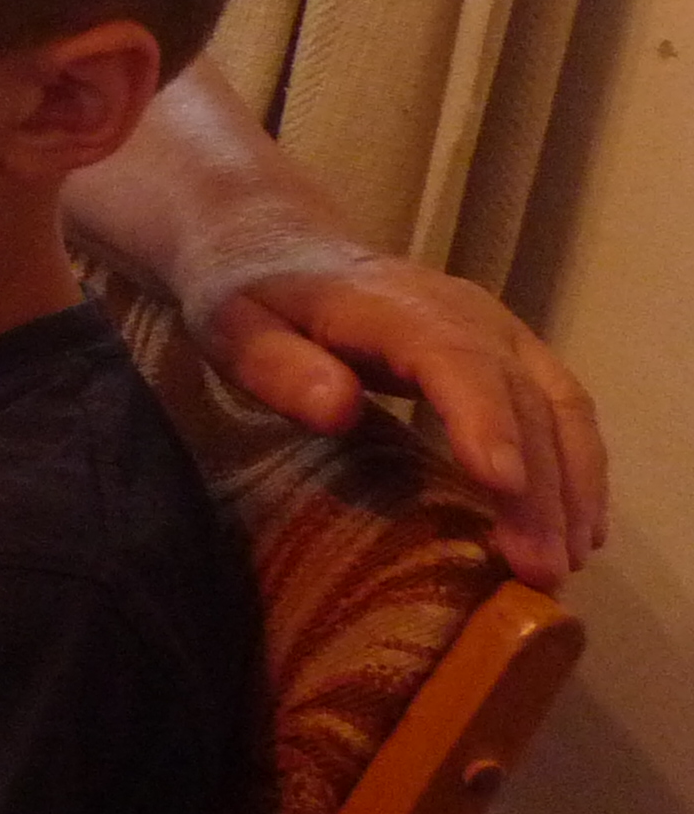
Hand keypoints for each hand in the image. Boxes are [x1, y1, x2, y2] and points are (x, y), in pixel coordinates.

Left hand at [188, 245, 604, 583]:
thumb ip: (280, 368)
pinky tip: (578, 528)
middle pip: (519, 397)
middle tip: (538, 571)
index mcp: (392, 306)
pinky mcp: (509, 352)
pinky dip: (578, 467)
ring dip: (572, 487)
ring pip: (558, 405)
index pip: (455, 360)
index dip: (484, 420)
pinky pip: (561, 407)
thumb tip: (338, 409)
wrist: (278, 242)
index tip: (504, 485)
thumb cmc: (249, 294)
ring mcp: (497, 331)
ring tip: (564, 566)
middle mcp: (465, 314)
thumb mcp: (235, 327)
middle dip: (539, 487)